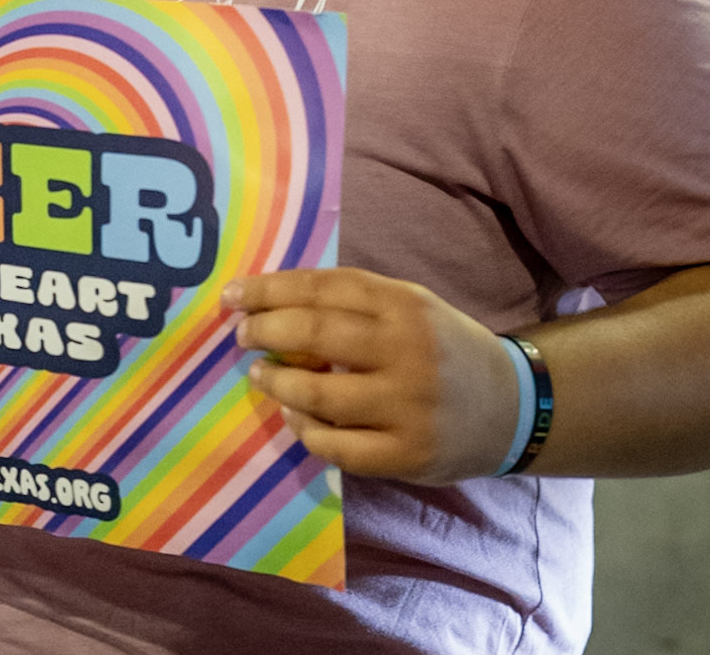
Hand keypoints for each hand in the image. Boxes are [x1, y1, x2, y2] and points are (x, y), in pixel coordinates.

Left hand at [224, 267, 518, 485]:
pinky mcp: (407, 456)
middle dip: (266, 330)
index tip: (234, 295)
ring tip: (260, 373)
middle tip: (241, 333)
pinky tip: (293, 415)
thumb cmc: (442, 348)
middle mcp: (407, 351)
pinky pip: (338, 448)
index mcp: (404, 304)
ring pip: (320, 395)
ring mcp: (408, 407)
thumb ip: (353, 304)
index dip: (271, 290)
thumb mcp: (410, 307)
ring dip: (278, 382)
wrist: (510, 407)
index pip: (323, 287)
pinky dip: (305, 430)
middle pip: (316, 333)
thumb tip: (274, 303)